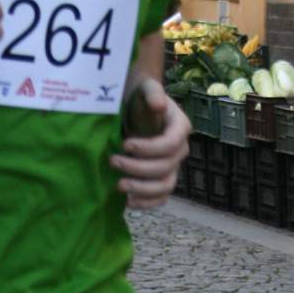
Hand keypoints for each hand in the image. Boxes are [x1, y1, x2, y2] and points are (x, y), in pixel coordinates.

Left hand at [111, 77, 190, 208]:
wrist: (137, 110)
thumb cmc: (141, 99)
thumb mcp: (146, 89)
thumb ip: (153, 93)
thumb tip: (159, 106)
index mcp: (180, 127)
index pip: (171, 144)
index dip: (149, 148)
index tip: (125, 144)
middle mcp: (180, 149)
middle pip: (165, 167)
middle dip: (137, 167)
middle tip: (113, 160)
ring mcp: (172, 167)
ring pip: (165, 186)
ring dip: (142, 189)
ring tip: (119, 185)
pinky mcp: (162, 179)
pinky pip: (161, 198)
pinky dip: (146, 203)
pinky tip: (127, 201)